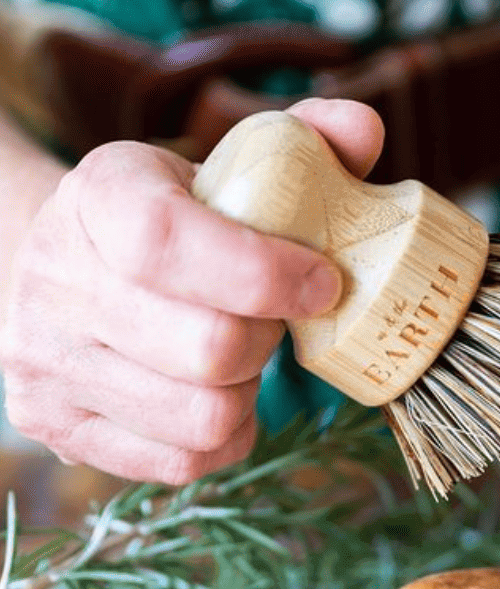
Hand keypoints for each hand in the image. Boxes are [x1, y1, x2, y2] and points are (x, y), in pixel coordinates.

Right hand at [0, 99, 383, 483]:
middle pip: (207, 348)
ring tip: (241, 355)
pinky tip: (219, 395)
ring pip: (201, 416)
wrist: (63, 267)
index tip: (324, 281)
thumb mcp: (226, 167)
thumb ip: (302, 145)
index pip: (167, 243)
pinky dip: (225, 436)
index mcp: (97, 197)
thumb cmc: (176, 221)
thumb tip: (366, 127)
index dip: (264, 273)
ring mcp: (45, 364)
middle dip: (267, 339)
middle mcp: (54, 282)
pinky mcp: (60, 429)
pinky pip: (182, 462)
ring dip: (247, 393)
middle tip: (274, 320)